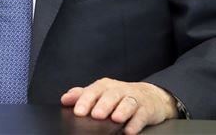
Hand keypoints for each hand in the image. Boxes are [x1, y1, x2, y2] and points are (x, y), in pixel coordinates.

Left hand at [61, 78, 176, 133]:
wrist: (150, 96)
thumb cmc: (120, 96)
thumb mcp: (100, 93)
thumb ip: (82, 95)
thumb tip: (65, 99)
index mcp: (105, 86)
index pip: (94, 90)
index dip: (86, 100)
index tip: (78, 111)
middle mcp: (120, 90)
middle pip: (112, 95)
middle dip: (104, 104)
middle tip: (96, 115)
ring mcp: (134, 99)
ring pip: (128, 103)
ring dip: (122, 110)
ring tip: (115, 119)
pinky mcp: (146, 110)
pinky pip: (141, 115)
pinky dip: (136, 123)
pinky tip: (129, 130)